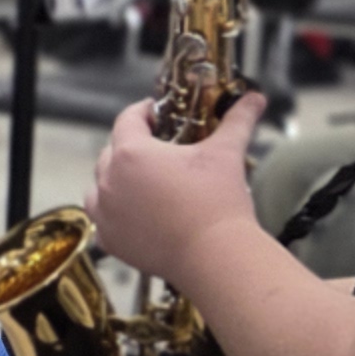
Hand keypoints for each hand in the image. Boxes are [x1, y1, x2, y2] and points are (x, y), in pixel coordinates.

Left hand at [90, 89, 263, 284]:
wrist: (215, 257)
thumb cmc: (217, 203)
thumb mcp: (226, 154)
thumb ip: (237, 121)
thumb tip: (254, 98)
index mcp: (131, 153)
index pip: (127, 120)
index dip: (143, 112)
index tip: (157, 113)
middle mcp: (109, 180)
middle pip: (112, 152)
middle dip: (132, 146)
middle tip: (158, 148)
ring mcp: (105, 212)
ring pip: (99, 185)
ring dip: (115, 179)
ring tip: (143, 180)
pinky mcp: (109, 240)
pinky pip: (102, 218)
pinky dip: (114, 212)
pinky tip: (136, 211)